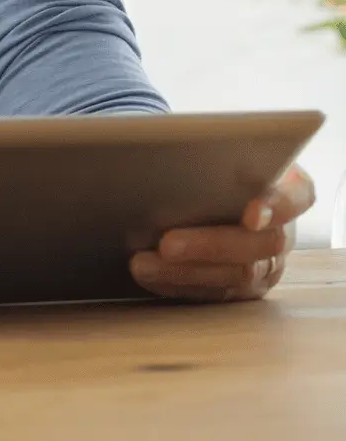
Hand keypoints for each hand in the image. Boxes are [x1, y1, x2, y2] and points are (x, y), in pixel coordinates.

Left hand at [129, 164, 315, 301]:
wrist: (214, 186)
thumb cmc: (222, 160)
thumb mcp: (227, 148)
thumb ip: (218, 151)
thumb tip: (174, 147)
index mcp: (291, 188)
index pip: (296, 197)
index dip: (277, 206)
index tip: (251, 213)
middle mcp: (284, 230)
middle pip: (258, 244)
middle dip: (209, 245)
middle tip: (166, 243)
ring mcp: (267, 263)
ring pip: (235, 275)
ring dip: (185, 271)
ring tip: (143, 264)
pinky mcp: (244, 287)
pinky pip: (216, 294)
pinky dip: (179, 284)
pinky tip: (149, 275)